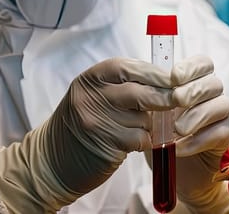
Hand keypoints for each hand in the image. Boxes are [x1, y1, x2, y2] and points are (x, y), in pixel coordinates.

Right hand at [0, 57, 175, 211]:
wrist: (51, 160)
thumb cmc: (82, 124)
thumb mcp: (94, 95)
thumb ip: (122, 85)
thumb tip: (164, 80)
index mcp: (90, 79)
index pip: (127, 67)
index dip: (154, 72)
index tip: (174, 77)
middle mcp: (91, 98)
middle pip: (139, 92)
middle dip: (164, 97)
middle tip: (177, 100)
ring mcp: (97, 122)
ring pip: (143, 118)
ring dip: (150, 124)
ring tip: (138, 127)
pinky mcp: (105, 146)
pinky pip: (139, 139)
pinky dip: (144, 140)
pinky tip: (134, 142)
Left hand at [151, 56, 228, 212]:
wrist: (171, 166)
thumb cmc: (160, 132)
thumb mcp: (151, 111)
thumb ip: (152, 96)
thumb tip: (144, 82)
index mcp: (195, 81)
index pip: (203, 63)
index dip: (191, 67)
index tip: (174, 76)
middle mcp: (212, 95)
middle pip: (214, 82)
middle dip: (193, 90)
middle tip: (176, 100)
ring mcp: (222, 115)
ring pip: (221, 104)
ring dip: (196, 115)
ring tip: (176, 129)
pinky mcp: (225, 137)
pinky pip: (219, 132)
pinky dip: (197, 140)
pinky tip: (179, 147)